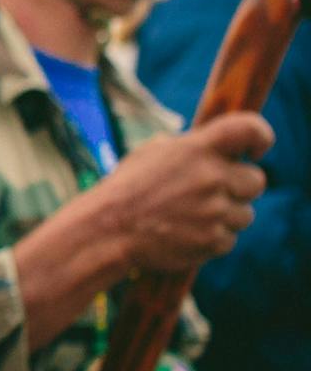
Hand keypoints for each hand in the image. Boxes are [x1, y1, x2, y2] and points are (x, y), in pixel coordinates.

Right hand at [90, 111, 272, 272]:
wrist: (109, 228)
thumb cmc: (128, 188)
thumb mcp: (153, 153)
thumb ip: (192, 149)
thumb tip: (219, 150)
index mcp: (197, 149)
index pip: (248, 129)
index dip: (261, 137)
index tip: (257, 150)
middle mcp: (211, 177)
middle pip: (256, 180)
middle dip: (239, 186)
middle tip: (214, 191)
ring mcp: (215, 211)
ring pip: (245, 214)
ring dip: (225, 215)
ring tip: (191, 215)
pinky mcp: (214, 240)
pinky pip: (229, 239)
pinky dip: (212, 238)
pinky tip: (186, 232)